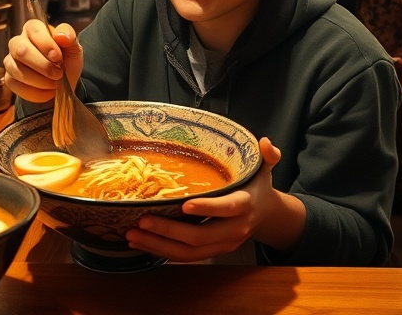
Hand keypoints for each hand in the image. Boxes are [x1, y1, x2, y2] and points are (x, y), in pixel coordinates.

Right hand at [3, 20, 82, 103]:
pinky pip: (16, 86)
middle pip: (21, 51)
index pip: (34, 31)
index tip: (59, 58)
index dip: (47, 45)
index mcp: (33, 28)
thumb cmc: (66, 60)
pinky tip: (47, 91)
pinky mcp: (9, 78)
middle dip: (43, 66)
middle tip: (58, 74)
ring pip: (18, 71)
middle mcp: (17, 42)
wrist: (63, 82)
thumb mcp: (73, 47)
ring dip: (41, 81)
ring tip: (55, 83)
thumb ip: (69, 37)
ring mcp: (10, 60)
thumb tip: (61, 35)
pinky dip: (35, 92)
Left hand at [124, 138, 304, 261]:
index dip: (207, 208)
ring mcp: (223, 245)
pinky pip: (186, 258)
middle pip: (200, 237)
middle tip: (143, 220)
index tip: (185, 204)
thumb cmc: (258, 187)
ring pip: (189, 253)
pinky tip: (142, 243)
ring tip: (134, 235)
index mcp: (245, 205)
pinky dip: (163, 252)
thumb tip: (265, 142)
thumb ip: (268, 155)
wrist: (267, 215)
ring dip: (159, 246)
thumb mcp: (264, 169)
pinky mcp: (213, 252)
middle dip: (169, 231)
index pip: (227, 208)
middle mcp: (234, 230)